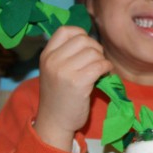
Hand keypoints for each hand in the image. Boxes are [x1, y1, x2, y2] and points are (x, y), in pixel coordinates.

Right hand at [34, 25, 112, 149]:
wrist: (55, 121)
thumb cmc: (59, 96)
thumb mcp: (54, 70)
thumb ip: (66, 55)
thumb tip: (92, 42)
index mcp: (46, 55)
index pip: (65, 30)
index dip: (81, 35)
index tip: (86, 48)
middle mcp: (53, 60)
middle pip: (83, 40)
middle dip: (95, 49)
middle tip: (96, 61)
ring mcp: (64, 71)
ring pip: (93, 52)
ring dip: (102, 60)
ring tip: (99, 70)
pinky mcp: (78, 82)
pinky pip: (100, 65)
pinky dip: (107, 68)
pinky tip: (104, 75)